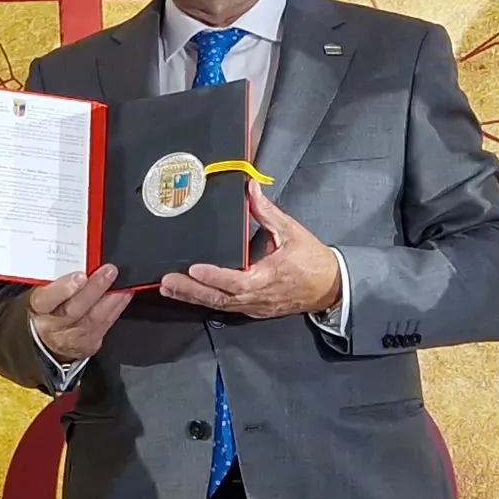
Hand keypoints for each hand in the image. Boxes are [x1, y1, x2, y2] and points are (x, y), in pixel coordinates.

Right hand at [24, 263, 134, 364]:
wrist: (49, 340)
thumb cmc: (48, 308)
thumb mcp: (44, 292)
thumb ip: (56, 278)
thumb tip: (81, 257)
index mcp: (37, 308)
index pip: (45, 300)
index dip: (62, 289)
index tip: (80, 276)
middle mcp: (52, 326)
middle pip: (73, 310)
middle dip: (94, 289)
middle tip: (108, 271)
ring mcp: (70, 337)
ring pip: (93, 319)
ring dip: (111, 299)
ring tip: (121, 284)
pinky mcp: (87, 344)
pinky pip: (105, 326)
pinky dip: (116, 308)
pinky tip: (124, 295)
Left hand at [153, 185, 340, 319]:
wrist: (331, 287)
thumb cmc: (313, 260)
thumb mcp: (292, 232)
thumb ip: (267, 212)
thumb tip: (250, 188)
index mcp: (268, 277)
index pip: (236, 280)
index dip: (214, 276)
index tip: (194, 269)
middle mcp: (257, 297)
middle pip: (219, 298)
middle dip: (191, 291)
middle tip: (167, 282)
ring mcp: (254, 306)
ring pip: (219, 305)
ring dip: (193, 297)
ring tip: (168, 288)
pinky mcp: (252, 309)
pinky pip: (225, 307)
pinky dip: (205, 300)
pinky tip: (188, 294)